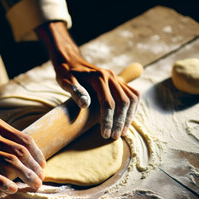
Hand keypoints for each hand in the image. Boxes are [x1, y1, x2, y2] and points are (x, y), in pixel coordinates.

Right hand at [0, 93, 44, 193]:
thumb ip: (1, 132)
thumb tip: (18, 144)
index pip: (25, 140)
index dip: (37, 154)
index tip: (42, 165)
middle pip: (21, 153)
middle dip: (35, 167)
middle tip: (41, 179)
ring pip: (10, 162)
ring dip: (26, 175)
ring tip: (34, 185)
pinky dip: (3, 181)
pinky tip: (12, 189)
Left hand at [36, 22, 139, 138]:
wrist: (70, 60)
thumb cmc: (66, 73)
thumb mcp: (65, 81)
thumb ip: (75, 91)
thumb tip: (85, 105)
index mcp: (98, 77)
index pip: (108, 103)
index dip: (108, 120)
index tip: (105, 134)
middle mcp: (110, 76)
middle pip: (123, 102)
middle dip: (119, 121)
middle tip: (114, 137)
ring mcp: (116, 78)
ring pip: (131, 98)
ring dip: (128, 116)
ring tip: (122, 132)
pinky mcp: (118, 81)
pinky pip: (133, 94)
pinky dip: (132, 108)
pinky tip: (126, 120)